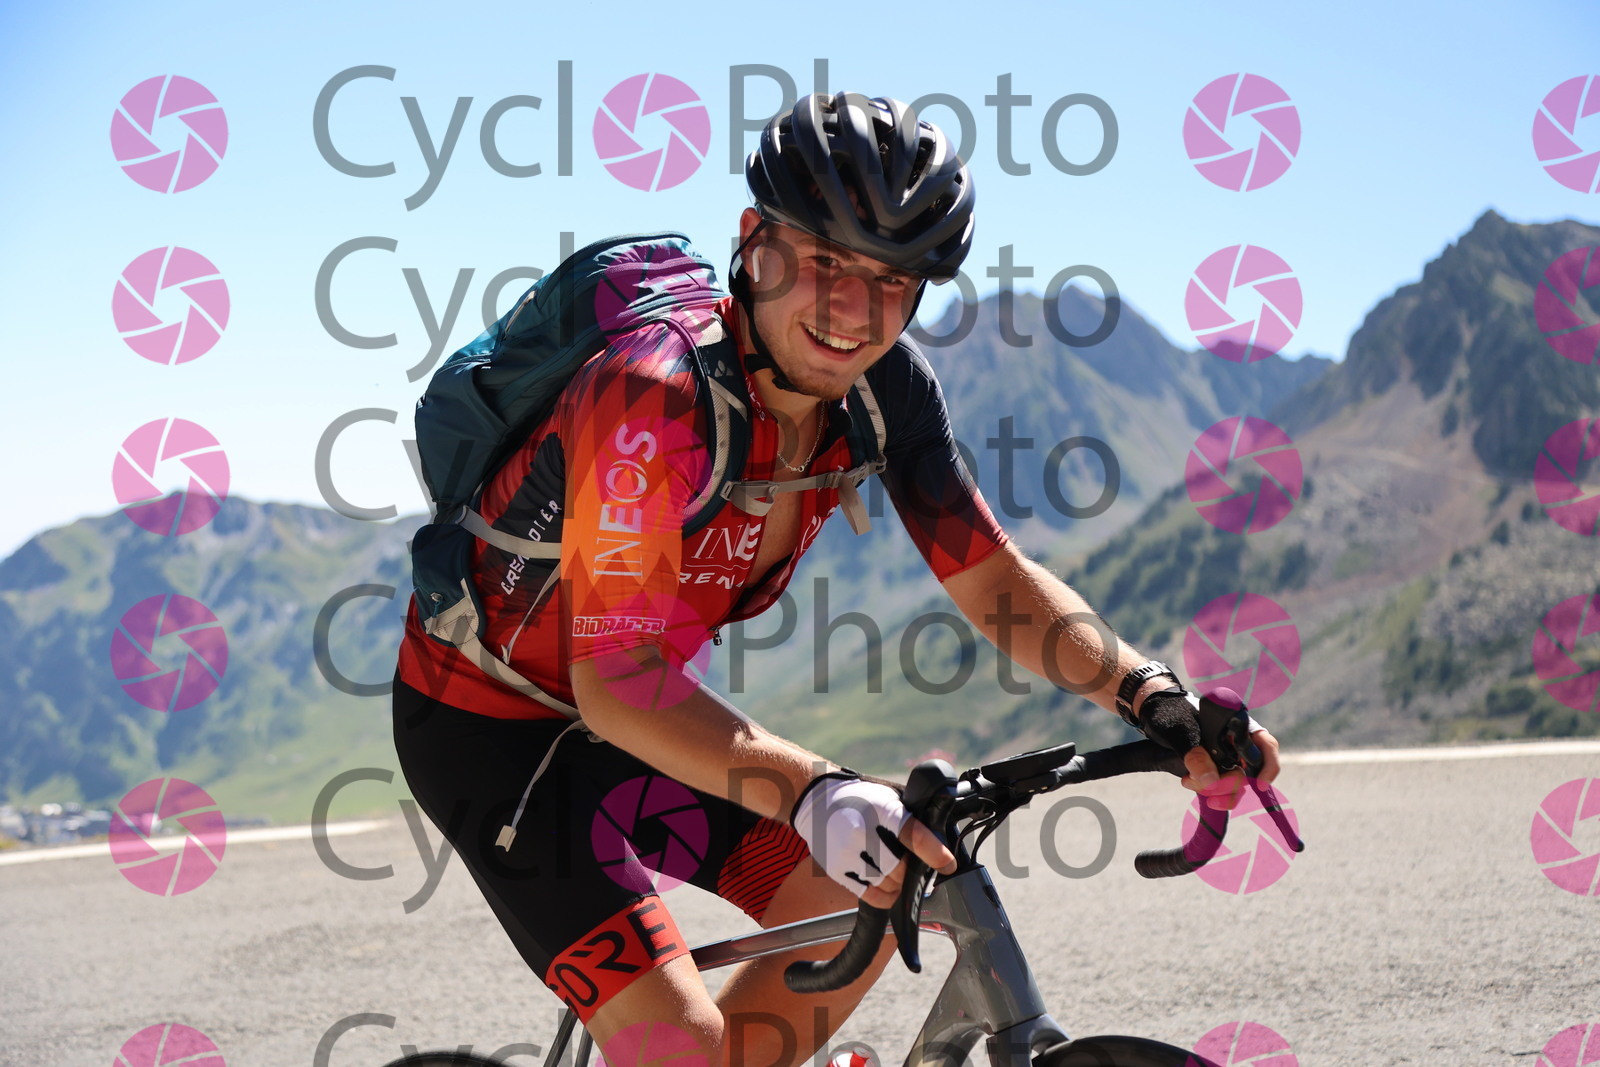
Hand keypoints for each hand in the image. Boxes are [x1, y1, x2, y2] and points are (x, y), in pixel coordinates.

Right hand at [792, 775, 955, 900]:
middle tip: (915, 866)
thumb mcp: (889, 797)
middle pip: (901, 868)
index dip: (934, 853)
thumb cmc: (860, 798)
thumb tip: (941, 842)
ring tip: (898, 874)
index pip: (913, 835)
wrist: (816, 799)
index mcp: (883, 809)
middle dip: (912, 871)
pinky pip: (869, 895)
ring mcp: (847, 852)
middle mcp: (863, 832)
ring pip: (887, 883)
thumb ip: (912, 817)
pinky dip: (885, 896)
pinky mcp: (837, 868)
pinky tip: (888, 888)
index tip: (948, 865)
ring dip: (899, 884)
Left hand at [1136, 689, 1282, 811]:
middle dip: (1229, 784)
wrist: (1151, 713)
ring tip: (1187, 780)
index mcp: (1236, 724)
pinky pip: (1219, 787)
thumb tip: (1211, 782)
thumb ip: (1194, 754)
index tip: (1260, 785)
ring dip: (1216, 790)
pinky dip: (1208, 791)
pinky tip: (1188, 781)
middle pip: (1250, 772)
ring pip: (1234, 784)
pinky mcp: (1212, 769)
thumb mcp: (1179, 730)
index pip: (1265, 745)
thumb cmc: (1169, 712)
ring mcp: (1225, 757)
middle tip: (1208, 788)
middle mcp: (1235, 742)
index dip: (1268, 766)